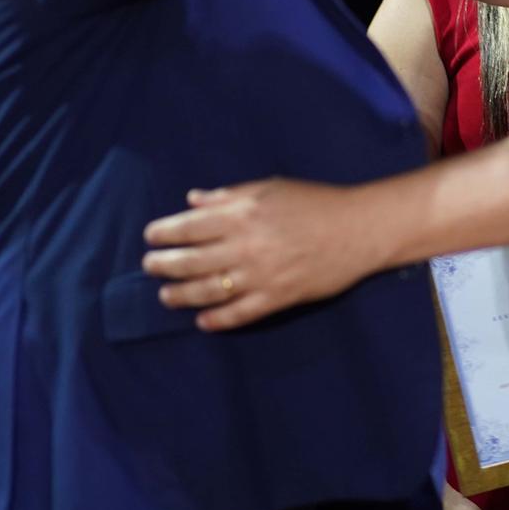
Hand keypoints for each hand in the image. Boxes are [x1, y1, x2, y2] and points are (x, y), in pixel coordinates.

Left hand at [142, 178, 382, 329]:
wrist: (359, 229)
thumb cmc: (315, 202)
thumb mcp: (271, 188)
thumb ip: (231, 195)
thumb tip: (193, 200)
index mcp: (243, 214)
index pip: (190, 227)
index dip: (165, 233)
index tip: (150, 237)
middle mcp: (246, 246)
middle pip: (192, 261)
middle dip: (164, 264)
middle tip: (149, 266)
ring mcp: (261, 276)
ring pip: (209, 290)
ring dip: (181, 294)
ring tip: (166, 295)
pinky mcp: (277, 298)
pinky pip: (240, 314)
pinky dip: (218, 320)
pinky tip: (202, 321)